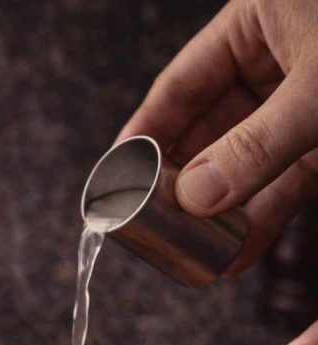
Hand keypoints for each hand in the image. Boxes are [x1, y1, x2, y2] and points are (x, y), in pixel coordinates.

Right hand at [119, 0, 317, 273]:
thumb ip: (259, 146)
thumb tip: (198, 198)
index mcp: (260, 18)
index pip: (179, 86)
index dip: (143, 135)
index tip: (115, 181)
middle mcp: (277, 56)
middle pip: (207, 128)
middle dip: (183, 183)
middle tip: (155, 229)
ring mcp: (304, 96)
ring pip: (245, 159)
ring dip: (222, 208)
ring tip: (194, 252)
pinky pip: (285, 177)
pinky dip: (264, 213)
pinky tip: (240, 248)